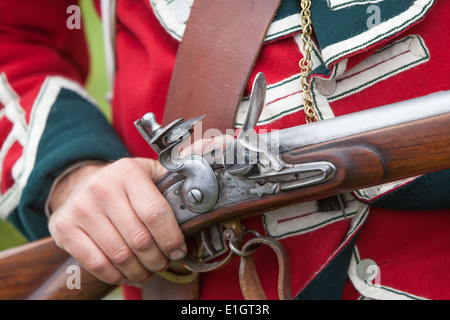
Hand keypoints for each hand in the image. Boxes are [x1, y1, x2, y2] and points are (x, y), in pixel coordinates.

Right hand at [48, 158, 186, 284]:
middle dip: (158, 258)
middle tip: (164, 262)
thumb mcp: (148, 173)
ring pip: (120, 255)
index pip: (156, 213)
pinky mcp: (65, 227)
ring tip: (148, 270)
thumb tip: (202, 196)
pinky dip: (116, 275)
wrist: (81, 183)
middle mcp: (102, 187)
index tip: (178, 250)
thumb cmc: (122, 184)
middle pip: (140, 239)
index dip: (171, 238)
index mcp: (128, 172)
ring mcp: (81, 208)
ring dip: (140, 270)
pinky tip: (127, 273)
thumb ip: (173, 183)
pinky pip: (96, 263)